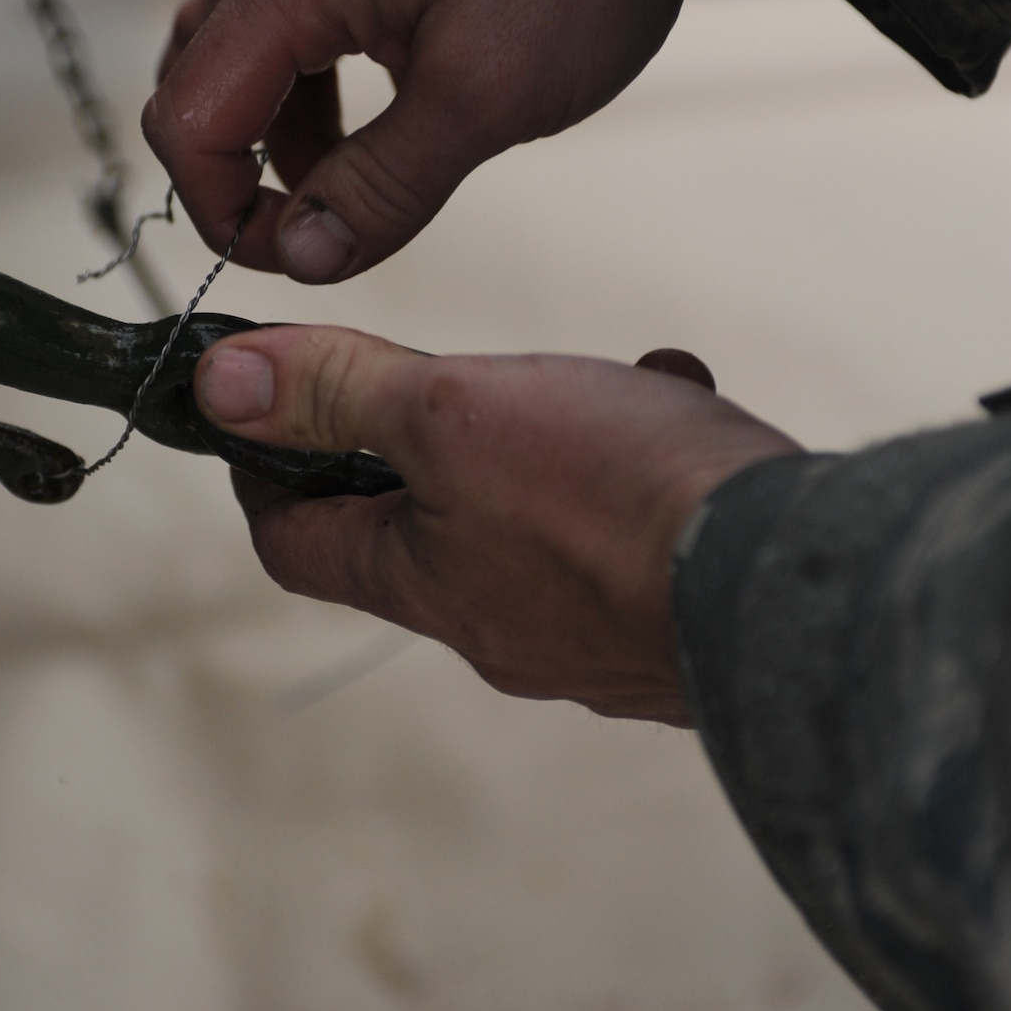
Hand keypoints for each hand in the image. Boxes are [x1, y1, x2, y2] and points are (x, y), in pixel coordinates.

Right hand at [146, 0, 781, 280]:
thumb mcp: (485, 98)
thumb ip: (382, 187)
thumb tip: (306, 254)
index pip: (188, 114)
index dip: (219, 206)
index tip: (288, 258)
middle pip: (197, 74)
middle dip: (233, 170)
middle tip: (306, 234)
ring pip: (250, 45)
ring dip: (280, 132)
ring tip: (352, 189)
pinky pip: (307, 14)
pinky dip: (320, 85)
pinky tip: (383, 121)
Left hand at [194, 327, 799, 721]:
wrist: (789, 584)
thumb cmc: (618, 504)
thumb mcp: (450, 415)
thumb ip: (336, 393)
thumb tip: (221, 385)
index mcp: (422, 582)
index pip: (296, 541)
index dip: (262, 472)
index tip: (254, 416)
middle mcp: (497, 624)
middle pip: (414, 530)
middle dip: (416, 446)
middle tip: (435, 380)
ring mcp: (586, 629)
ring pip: (528, 520)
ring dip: (540, 441)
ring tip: (587, 383)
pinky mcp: (666, 617)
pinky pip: (622, 528)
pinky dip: (631, 461)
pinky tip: (669, 404)